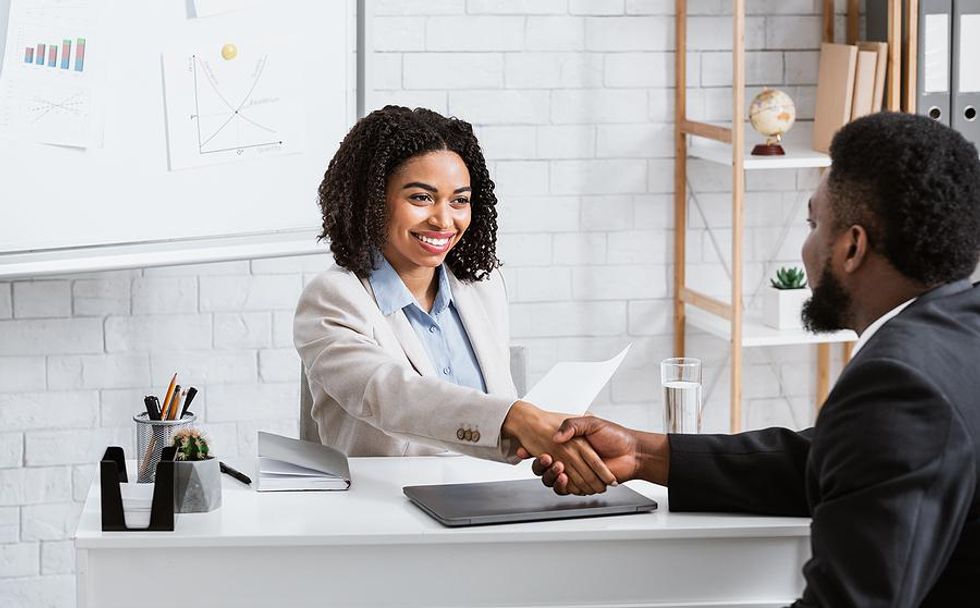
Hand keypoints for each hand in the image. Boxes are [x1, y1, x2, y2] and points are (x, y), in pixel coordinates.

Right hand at [520, 416, 657, 495]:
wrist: (632, 452)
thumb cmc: (614, 435)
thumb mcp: (591, 422)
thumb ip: (573, 425)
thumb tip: (557, 436)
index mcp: (570, 443)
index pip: (544, 448)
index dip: (532, 449)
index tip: (524, 448)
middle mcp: (571, 459)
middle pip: (546, 467)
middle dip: (541, 465)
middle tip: (543, 458)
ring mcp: (576, 472)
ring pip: (554, 479)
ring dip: (552, 475)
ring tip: (557, 468)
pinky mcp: (583, 484)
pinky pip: (567, 489)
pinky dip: (564, 486)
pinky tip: (566, 478)